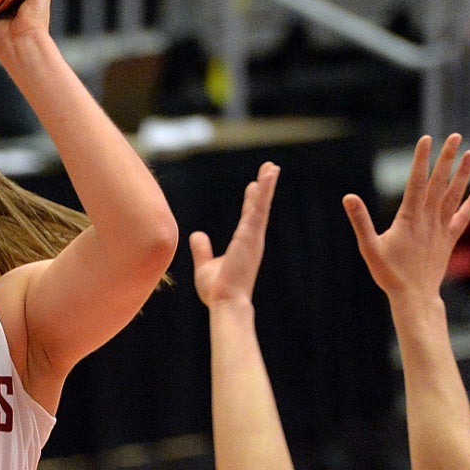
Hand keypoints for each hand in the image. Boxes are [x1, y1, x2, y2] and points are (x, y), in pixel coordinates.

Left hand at [190, 162, 278, 308]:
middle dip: (264, 188)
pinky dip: (263, 193)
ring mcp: (253, 238)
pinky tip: (266, 178)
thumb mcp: (206, 266)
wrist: (224, 302)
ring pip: (261, 205)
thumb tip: (197, 235)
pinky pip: (257, 209)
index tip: (254, 186)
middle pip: (259, 208)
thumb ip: (202, 250)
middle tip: (270, 169)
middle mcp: (252, 240)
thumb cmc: (217, 290)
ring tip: (272, 167)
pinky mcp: (250, 236)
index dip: (251, 201)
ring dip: (267, 185)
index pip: (248, 218)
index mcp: (243, 245)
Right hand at [343, 134, 469, 301]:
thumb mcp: (369, 247)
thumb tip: (348, 197)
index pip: (416, 181)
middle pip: (439, 183)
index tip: (426, 139)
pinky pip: (463, 216)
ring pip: (454, 195)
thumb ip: (360, 221)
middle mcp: (428, 219)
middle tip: (455, 136)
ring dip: (463, 173)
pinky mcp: (449, 239)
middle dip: (447, 158)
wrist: (414, 297)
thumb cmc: (389, 274)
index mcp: (409, 218)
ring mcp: (441, 228)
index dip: (421, 159)